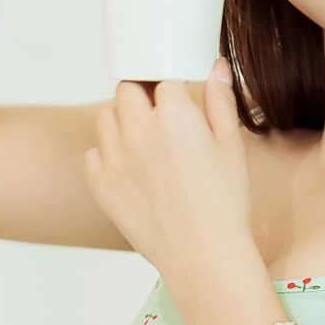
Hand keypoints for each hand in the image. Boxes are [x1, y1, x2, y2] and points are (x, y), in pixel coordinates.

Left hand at [82, 59, 251, 276]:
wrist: (204, 256)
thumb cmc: (224, 204)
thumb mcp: (231, 147)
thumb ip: (221, 101)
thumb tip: (216, 67)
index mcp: (174, 115)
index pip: (162, 80)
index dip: (171, 90)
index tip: (178, 101)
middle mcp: (138, 130)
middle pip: (127, 90)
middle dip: (142, 97)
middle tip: (160, 118)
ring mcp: (115, 157)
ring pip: (106, 118)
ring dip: (122, 121)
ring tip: (145, 144)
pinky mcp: (101, 184)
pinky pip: (93, 154)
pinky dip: (107, 156)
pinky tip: (131, 171)